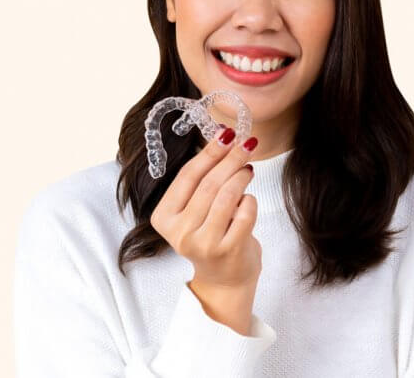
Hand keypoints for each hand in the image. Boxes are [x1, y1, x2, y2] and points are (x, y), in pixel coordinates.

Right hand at [150, 127, 261, 288]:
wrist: (224, 279)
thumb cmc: (210, 236)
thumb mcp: (195, 210)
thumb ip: (202, 179)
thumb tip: (222, 135)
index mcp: (164, 218)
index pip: (188, 176)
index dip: (209, 152)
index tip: (227, 133)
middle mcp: (180, 232)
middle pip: (209, 184)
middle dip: (231, 158)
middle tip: (247, 144)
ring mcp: (203, 243)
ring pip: (227, 196)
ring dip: (241, 176)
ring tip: (248, 168)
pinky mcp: (228, 250)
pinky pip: (245, 213)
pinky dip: (250, 201)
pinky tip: (248, 199)